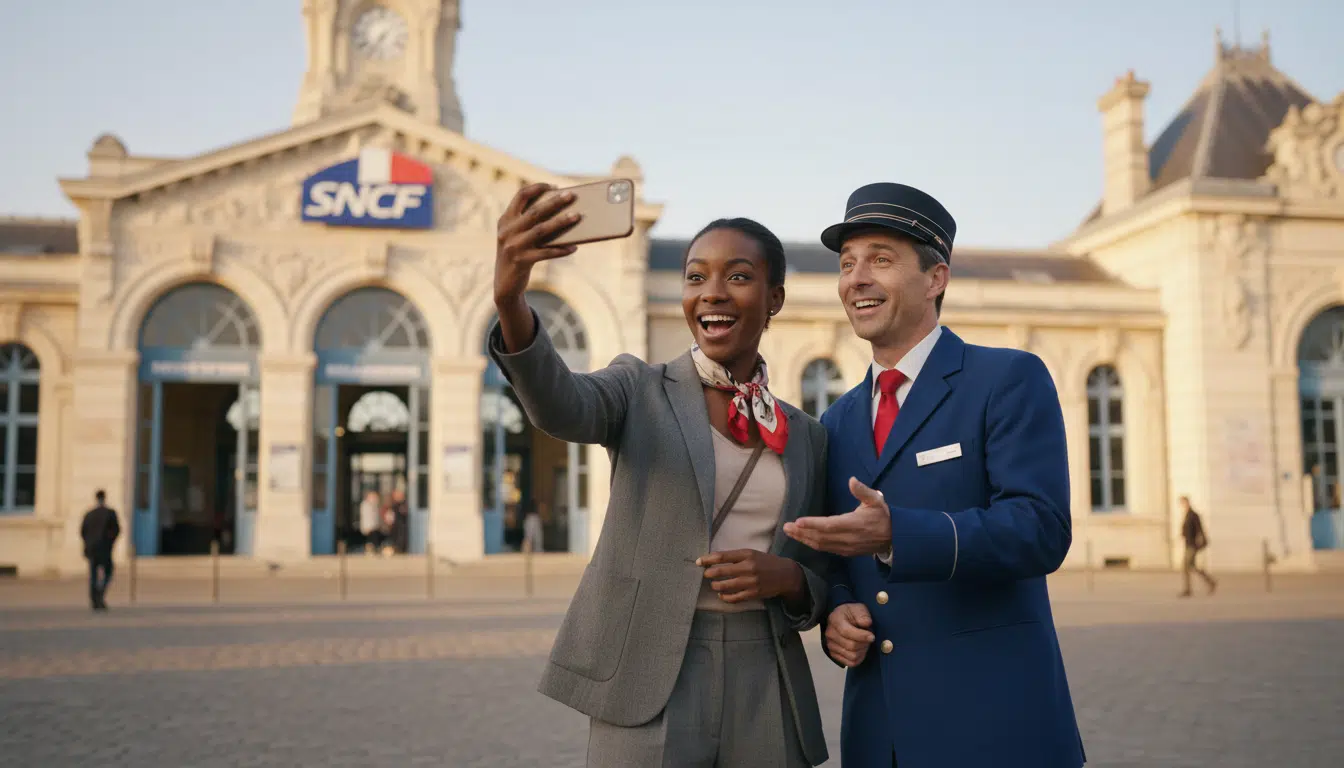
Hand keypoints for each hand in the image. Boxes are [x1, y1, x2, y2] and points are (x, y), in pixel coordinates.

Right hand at [493, 183, 582, 304]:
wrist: (504, 284)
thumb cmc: (517, 254)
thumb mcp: (516, 236)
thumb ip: (528, 223)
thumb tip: (560, 211)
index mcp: (505, 220)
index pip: (520, 196)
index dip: (537, 188)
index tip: (554, 186)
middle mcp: (507, 231)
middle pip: (534, 212)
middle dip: (554, 202)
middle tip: (571, 195)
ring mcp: (513, 246)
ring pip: (541, 230)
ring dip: (561, 222)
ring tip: (577, 216)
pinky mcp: (521, 261)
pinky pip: (546, 253)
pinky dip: (561, 250)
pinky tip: (574, 248)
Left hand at [698, 549, 802, 604]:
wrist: (786, 574)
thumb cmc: (765, 562)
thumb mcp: (752, 554)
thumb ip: (735, 557)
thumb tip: (714, 560)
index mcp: (747, 554)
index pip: (722, 556)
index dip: (707, 559)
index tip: (698, 562)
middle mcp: (748, 567)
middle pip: (720, 571)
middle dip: (709, 574)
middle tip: (706, 574)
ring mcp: (751, 582)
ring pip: (725, 586)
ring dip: (715, 586)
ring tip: (713, 585)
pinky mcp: (754, 593)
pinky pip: (734, 598)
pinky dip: (725, 597)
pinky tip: (722, 595)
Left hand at [782, 477, 891, 556]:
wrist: (894, 538)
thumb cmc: (882, 516)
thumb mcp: (876, 500)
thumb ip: (863, 491)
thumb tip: (851, 480)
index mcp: (854, 524)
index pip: (830, 525)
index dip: (813, 524)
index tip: (798, 521)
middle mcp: (848, 538)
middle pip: (821, 537)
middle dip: (802, 532)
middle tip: (785, 527)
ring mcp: (846, 547)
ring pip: (821, 545)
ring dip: (803, 539)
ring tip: (789, 532)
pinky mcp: (845, 552)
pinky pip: (825, 549)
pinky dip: (812, 544)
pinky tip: (802, 538)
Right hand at [825, 602, 874, 666]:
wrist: (844, 619)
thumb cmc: (853, 614)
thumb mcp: (859, 609)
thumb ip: (863, 615)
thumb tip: (867, 623)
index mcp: (835, 619)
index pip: (846, 632)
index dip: (861, 636)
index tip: (872, 636)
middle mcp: (830, 633)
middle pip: (851, 646)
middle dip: (864, 643)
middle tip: (870, 638)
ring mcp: (830, 645)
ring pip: (852, 656)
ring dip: (862, 651)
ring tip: (865, 643)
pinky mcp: (834, 654)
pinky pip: (850, 663)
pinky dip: (859, 658)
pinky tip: (861, 650)